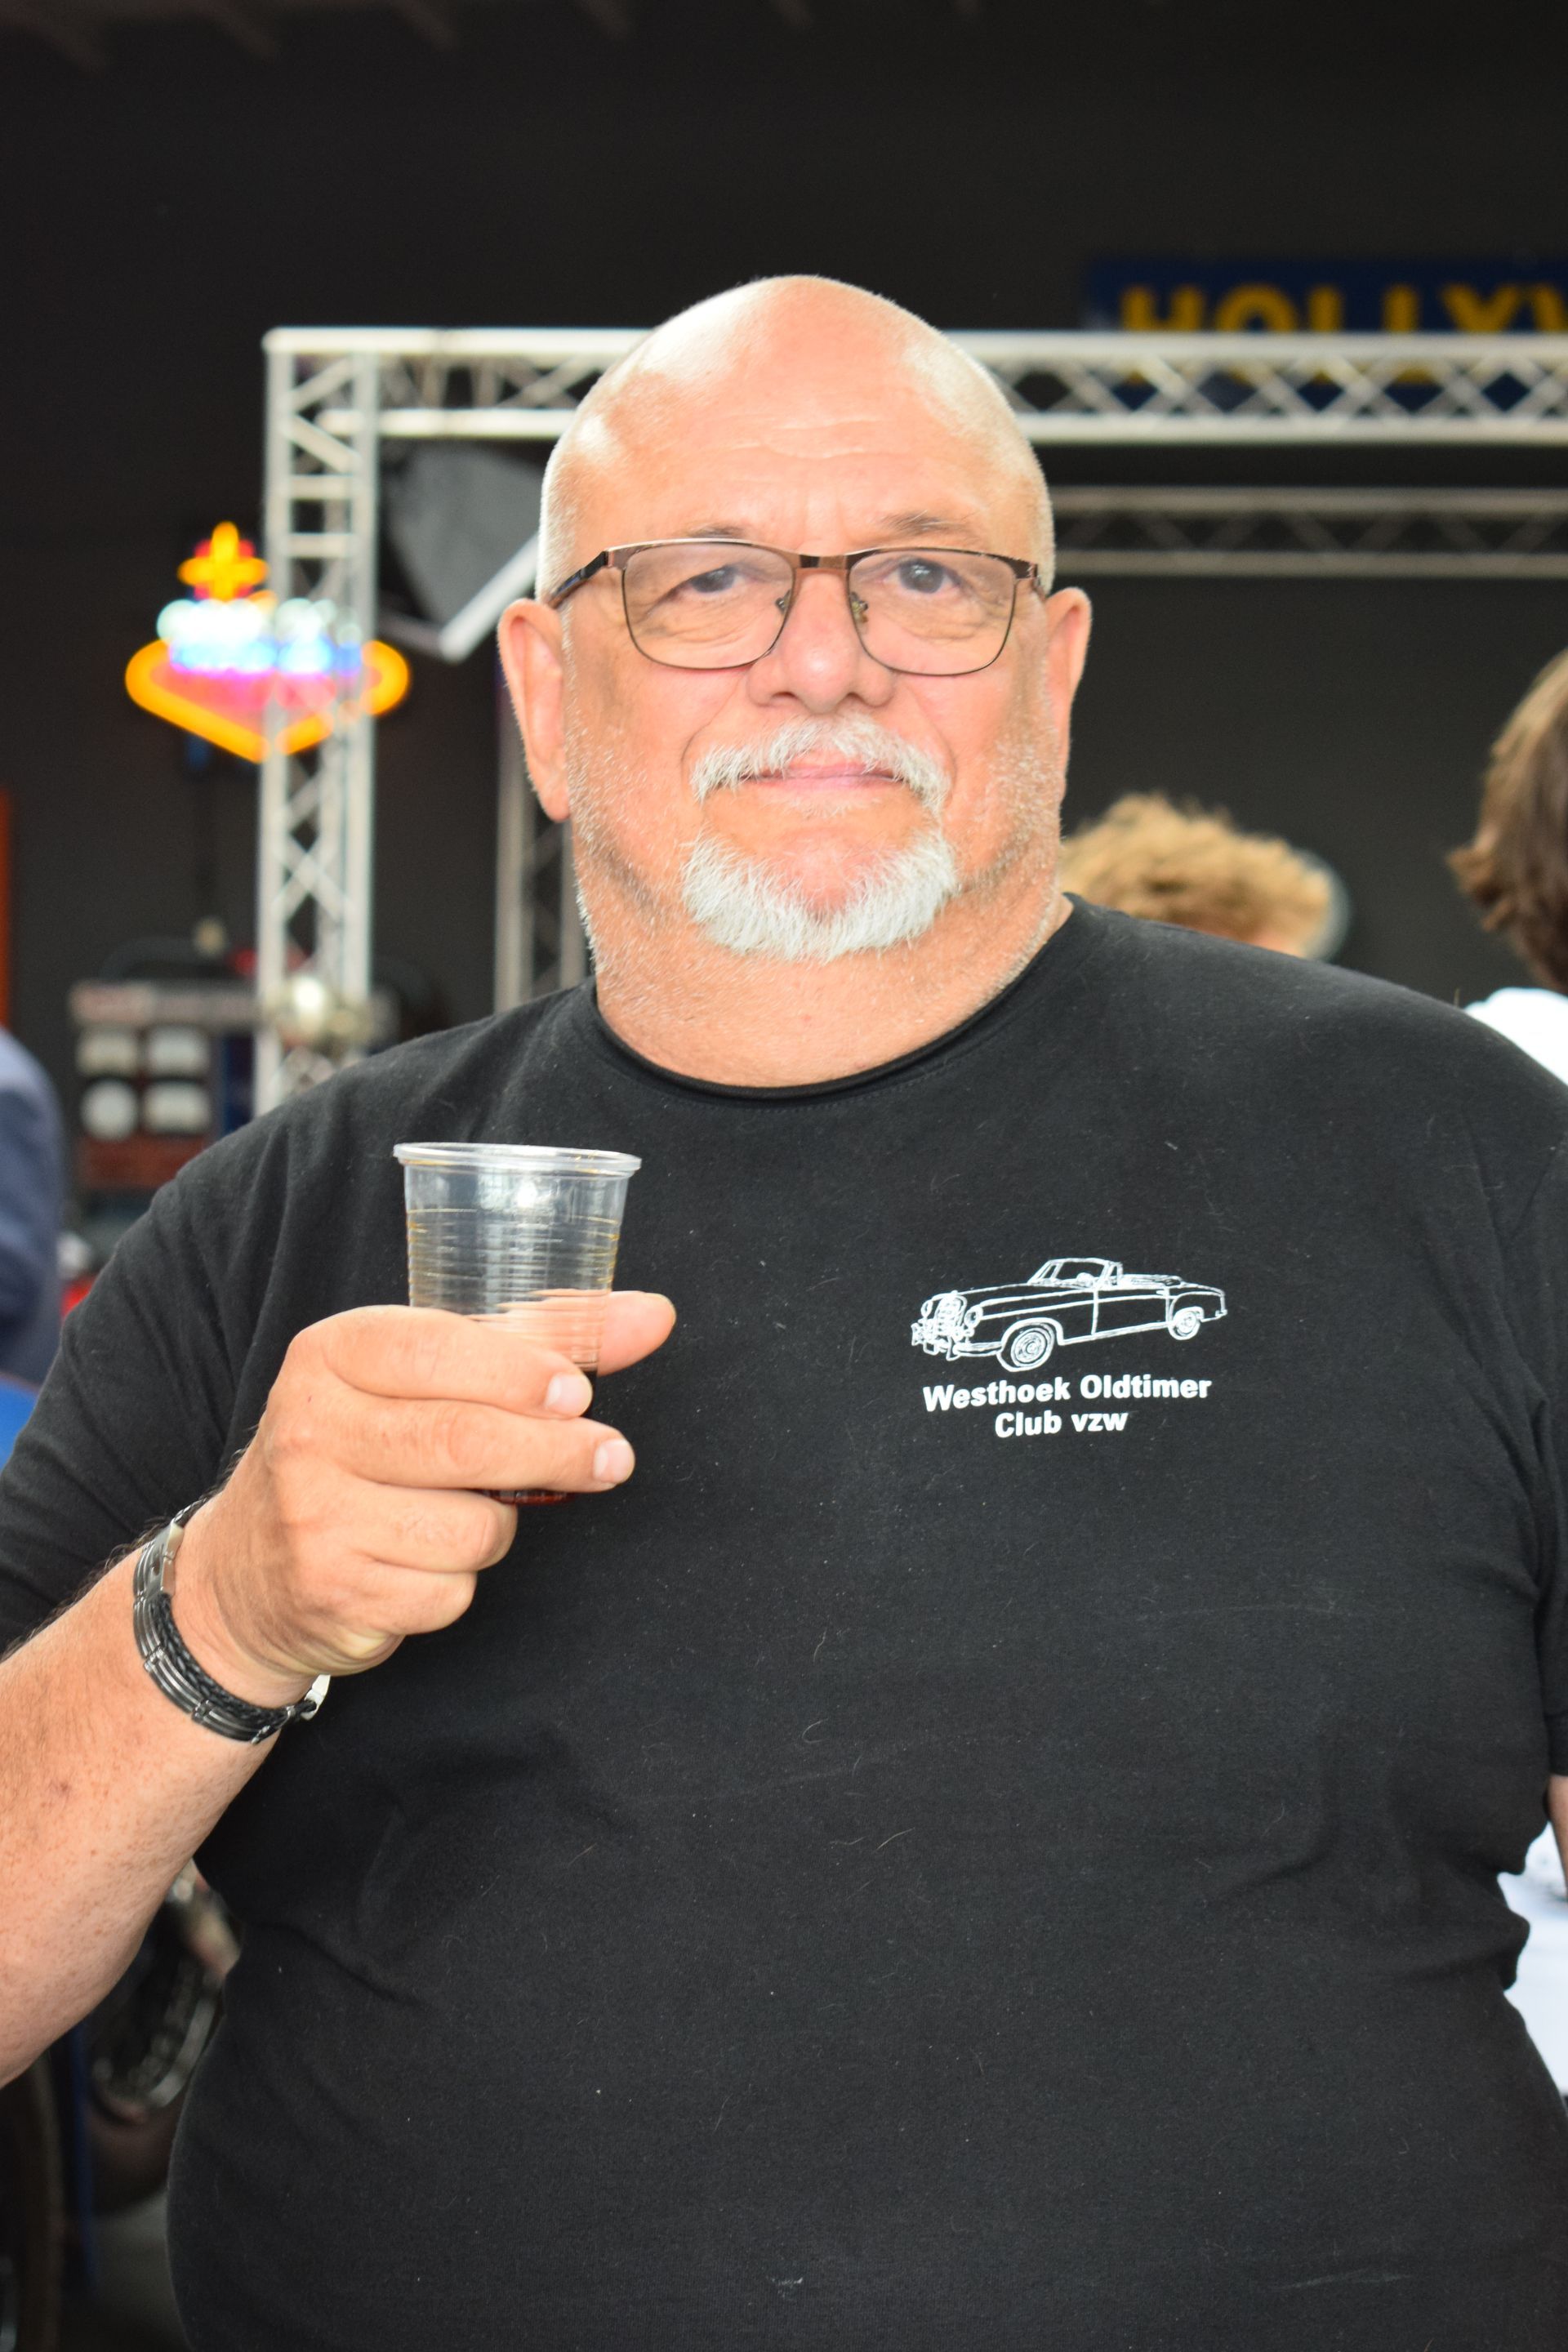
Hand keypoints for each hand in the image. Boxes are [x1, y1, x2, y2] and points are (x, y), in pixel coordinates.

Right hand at [167, 1294, 675, 1706]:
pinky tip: (423, 1562)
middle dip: (556, 1452)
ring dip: (500, 1527)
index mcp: (331, 1354)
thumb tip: (653, 1316)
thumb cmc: (363, 1450)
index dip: (522, 1374)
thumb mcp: (425, 1376)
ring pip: (470, 1527)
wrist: (247, 1570)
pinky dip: (460, 1582)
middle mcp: (308, 1428)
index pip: (441, 1350)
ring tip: (471, 1513)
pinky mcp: (332, 1592)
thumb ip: (536, 1340)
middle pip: (467, 1441)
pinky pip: (448, 1592)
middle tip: (609, 1457)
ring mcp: (313, 1516)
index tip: (579, 1393)